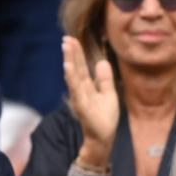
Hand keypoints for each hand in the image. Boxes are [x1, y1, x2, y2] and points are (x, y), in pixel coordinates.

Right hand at [62, 36, 119, 165]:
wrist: (103, 138)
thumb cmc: (104, 118)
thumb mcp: (109, 94)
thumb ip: (105, 79)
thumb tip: (102, 62)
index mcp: (88, 87)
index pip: (82, 67)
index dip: (78, 53)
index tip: (72, 39)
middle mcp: (81, 90)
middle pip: (76, 68)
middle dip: (72, 53)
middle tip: (66, 38)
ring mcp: (80, 98)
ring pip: (74, 77)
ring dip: (69, 61)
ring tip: (66, 48)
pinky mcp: (81, 106)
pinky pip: (76, 90)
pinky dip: (71, 78)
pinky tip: (68, 67)